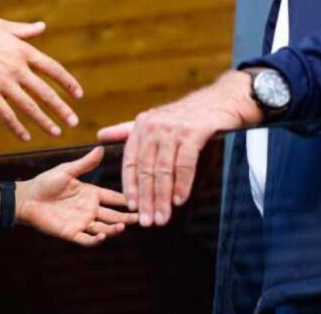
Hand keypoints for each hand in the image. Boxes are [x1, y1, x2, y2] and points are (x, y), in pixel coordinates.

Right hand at [0, 13, 82, 140]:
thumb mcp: (3, 27)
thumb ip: (25, 30)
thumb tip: (42, 26)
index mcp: (23, 51)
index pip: (53, 69)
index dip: (68, 83)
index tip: (78, 95)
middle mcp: (17, 68)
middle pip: (45, 92)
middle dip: (62, 109)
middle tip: (73, 122)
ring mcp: (2, 82)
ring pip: (29, 107)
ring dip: (45, 122)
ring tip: (56, 132)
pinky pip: (6, 115)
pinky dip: (17, 127)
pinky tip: (26, 136)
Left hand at [16, 147, 138, 246]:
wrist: (27, 198)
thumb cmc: (45, 182)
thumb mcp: (67, 170)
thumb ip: (85, 163)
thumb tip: (101, 148)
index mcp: (91, 193)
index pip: (113, 197)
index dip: (127, 199)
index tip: (142, 198)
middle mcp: (90, 209)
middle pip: (114, 215)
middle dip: (127, 217)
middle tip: (141, 218)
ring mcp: (82, 222)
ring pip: (104, 227)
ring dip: (114, 228)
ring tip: (122, 226)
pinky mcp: (71, 233)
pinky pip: (86, 239)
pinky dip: (96, 240)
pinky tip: (102, 235)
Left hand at [97, 71, 261, 227]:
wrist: (219, 100)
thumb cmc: (186, 114)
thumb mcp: (154, 119)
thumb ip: (127, 131)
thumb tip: (100, 136)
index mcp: (142, 126)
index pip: (131, 162)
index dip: (130, 186)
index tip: (131, 207)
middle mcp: (154, 126)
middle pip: (146, 170)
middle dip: (146, 198)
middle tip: (147, 221)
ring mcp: (174, 129)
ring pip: (163, 170)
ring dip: (162, 197)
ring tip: (162, 217)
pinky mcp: (194, 132)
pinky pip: (185, 164)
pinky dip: (182, 184)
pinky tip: (180, 200)